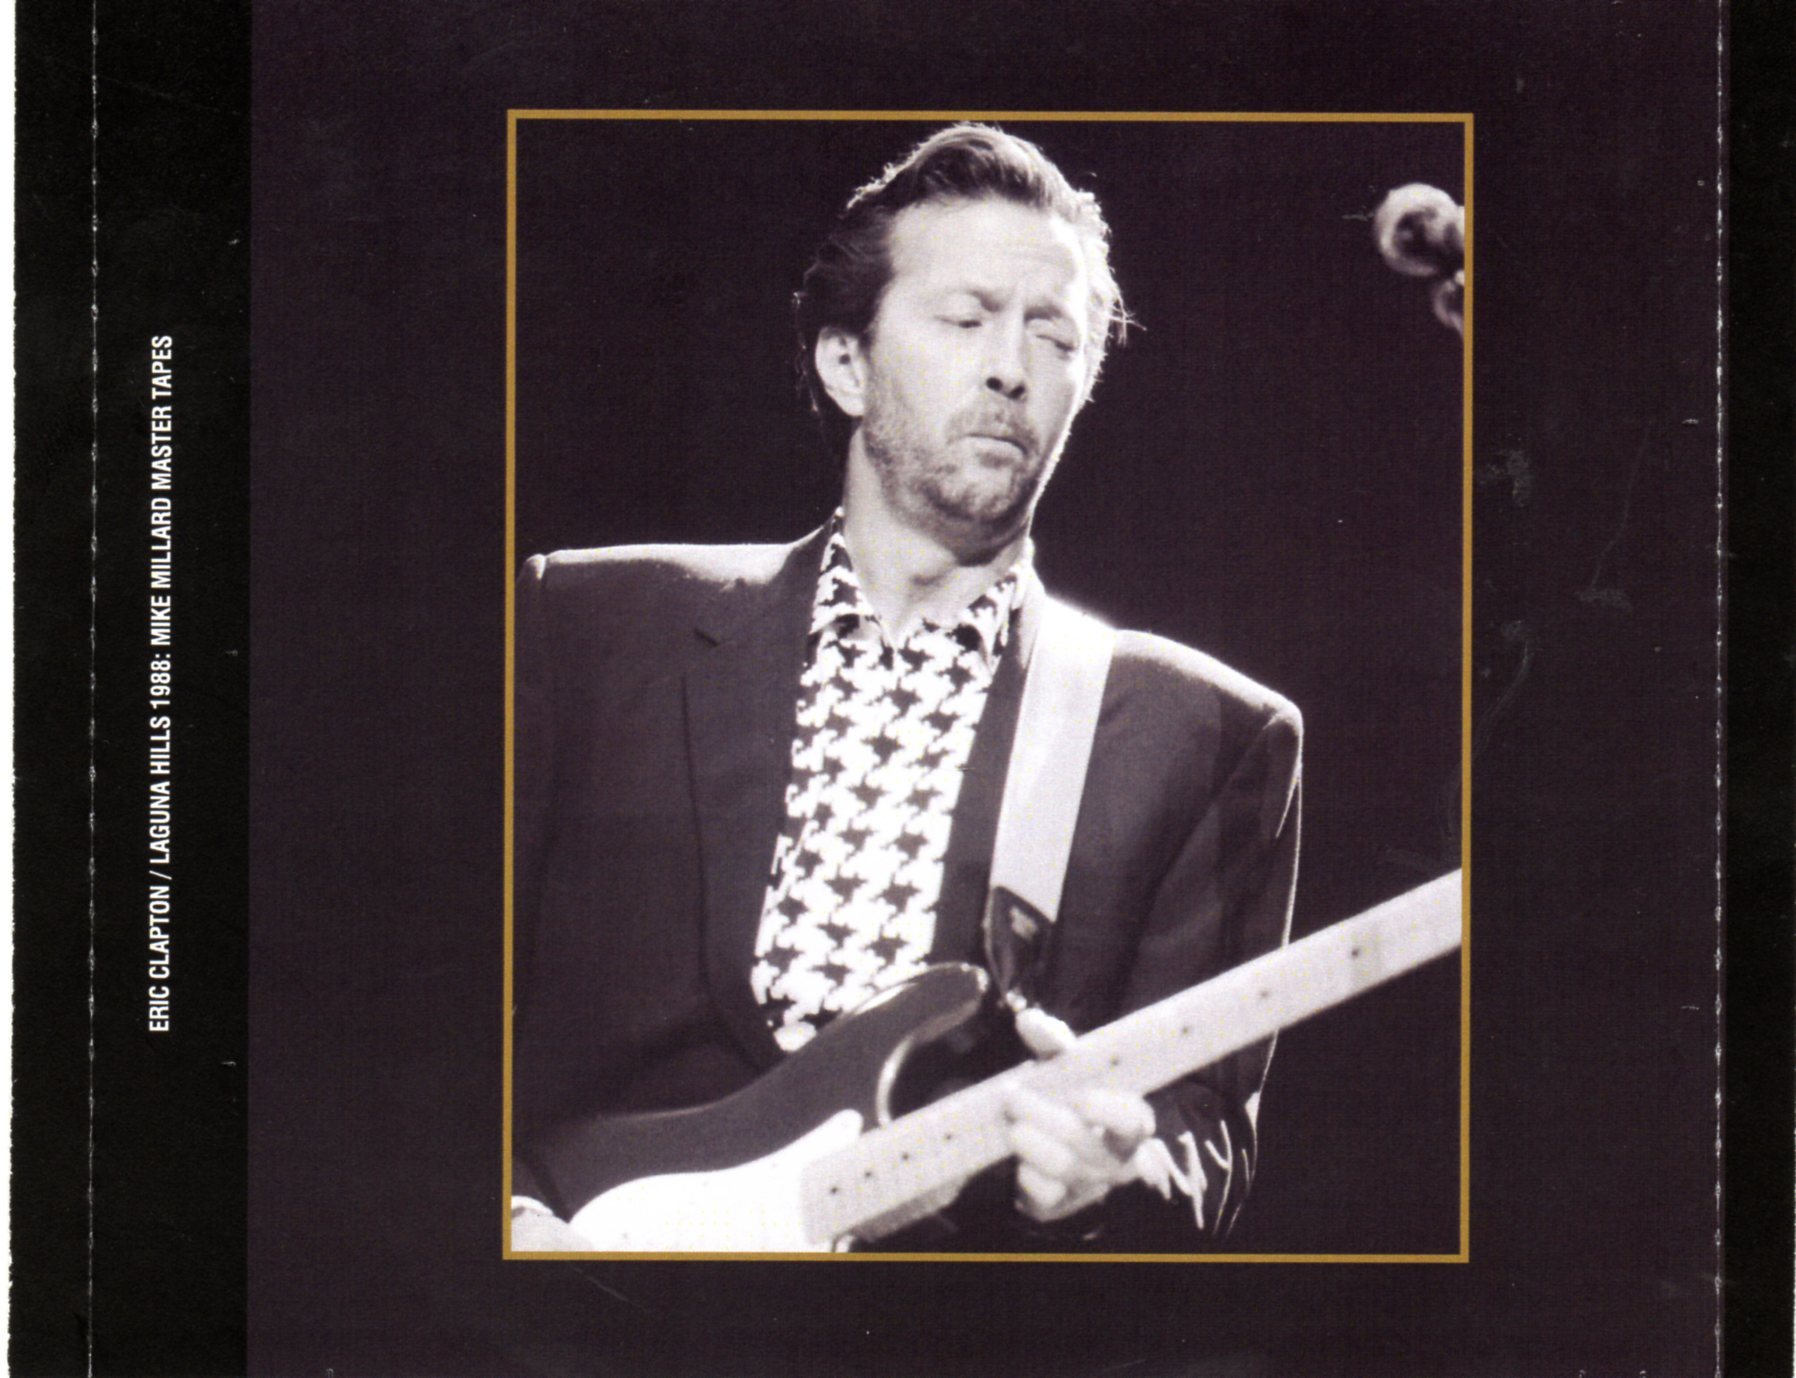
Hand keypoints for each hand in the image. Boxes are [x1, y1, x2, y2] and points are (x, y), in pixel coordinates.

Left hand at [1002, 1007, 1157, 1222]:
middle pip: (1084, 1143)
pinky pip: (1044, 1195)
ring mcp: (1090, 1186)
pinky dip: (1027, 1174)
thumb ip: (1050, 1040)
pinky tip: (1018, 1159)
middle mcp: (1117, 1160)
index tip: (1078, 1097)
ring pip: (1062, 1168)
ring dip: (1030, 1142)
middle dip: (1043, 1117)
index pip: (1134, 1121)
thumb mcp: (1063, 1066)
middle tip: (1013, 1096)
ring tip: (1012, 1125)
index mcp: (1129, 1124)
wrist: (1048, 1146)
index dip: (1108, 1111)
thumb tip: (1028, 1021)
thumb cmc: (1065, 1097)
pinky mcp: (1061, 1207)